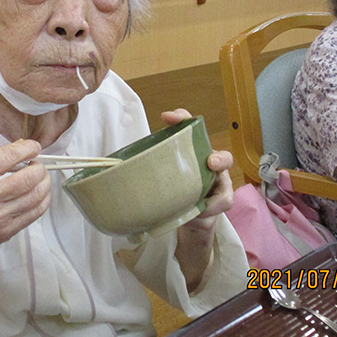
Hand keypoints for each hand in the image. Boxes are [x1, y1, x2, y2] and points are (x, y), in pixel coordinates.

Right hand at [0, 139, 51, 265]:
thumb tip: (20, 148)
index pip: (9, 156)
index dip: (27, 149)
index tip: (34, 147)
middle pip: (28, 178)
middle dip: (39, 167)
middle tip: (37, 165)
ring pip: (36, 195)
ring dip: (44, 182)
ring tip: (41, 178)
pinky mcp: (7, 231)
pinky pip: (35, 212)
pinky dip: (43, 199)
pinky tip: (39, 193)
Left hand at [161, 109, 235, 291]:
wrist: (184, 219)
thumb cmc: (169, 192)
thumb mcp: (156, 178)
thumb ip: (143, 170)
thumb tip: (110, 170)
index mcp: (189, 151)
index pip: (189, 127)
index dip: (181, 118)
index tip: (166, 117)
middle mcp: (207, 162)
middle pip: (220, 152)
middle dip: (216, 155)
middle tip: (209, 161)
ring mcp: (217, 181)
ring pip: (226, 176)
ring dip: (219, 179)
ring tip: (209, 184)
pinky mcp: (220, 200)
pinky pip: (222, 201)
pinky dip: (211, 205)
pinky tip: (200, 209)